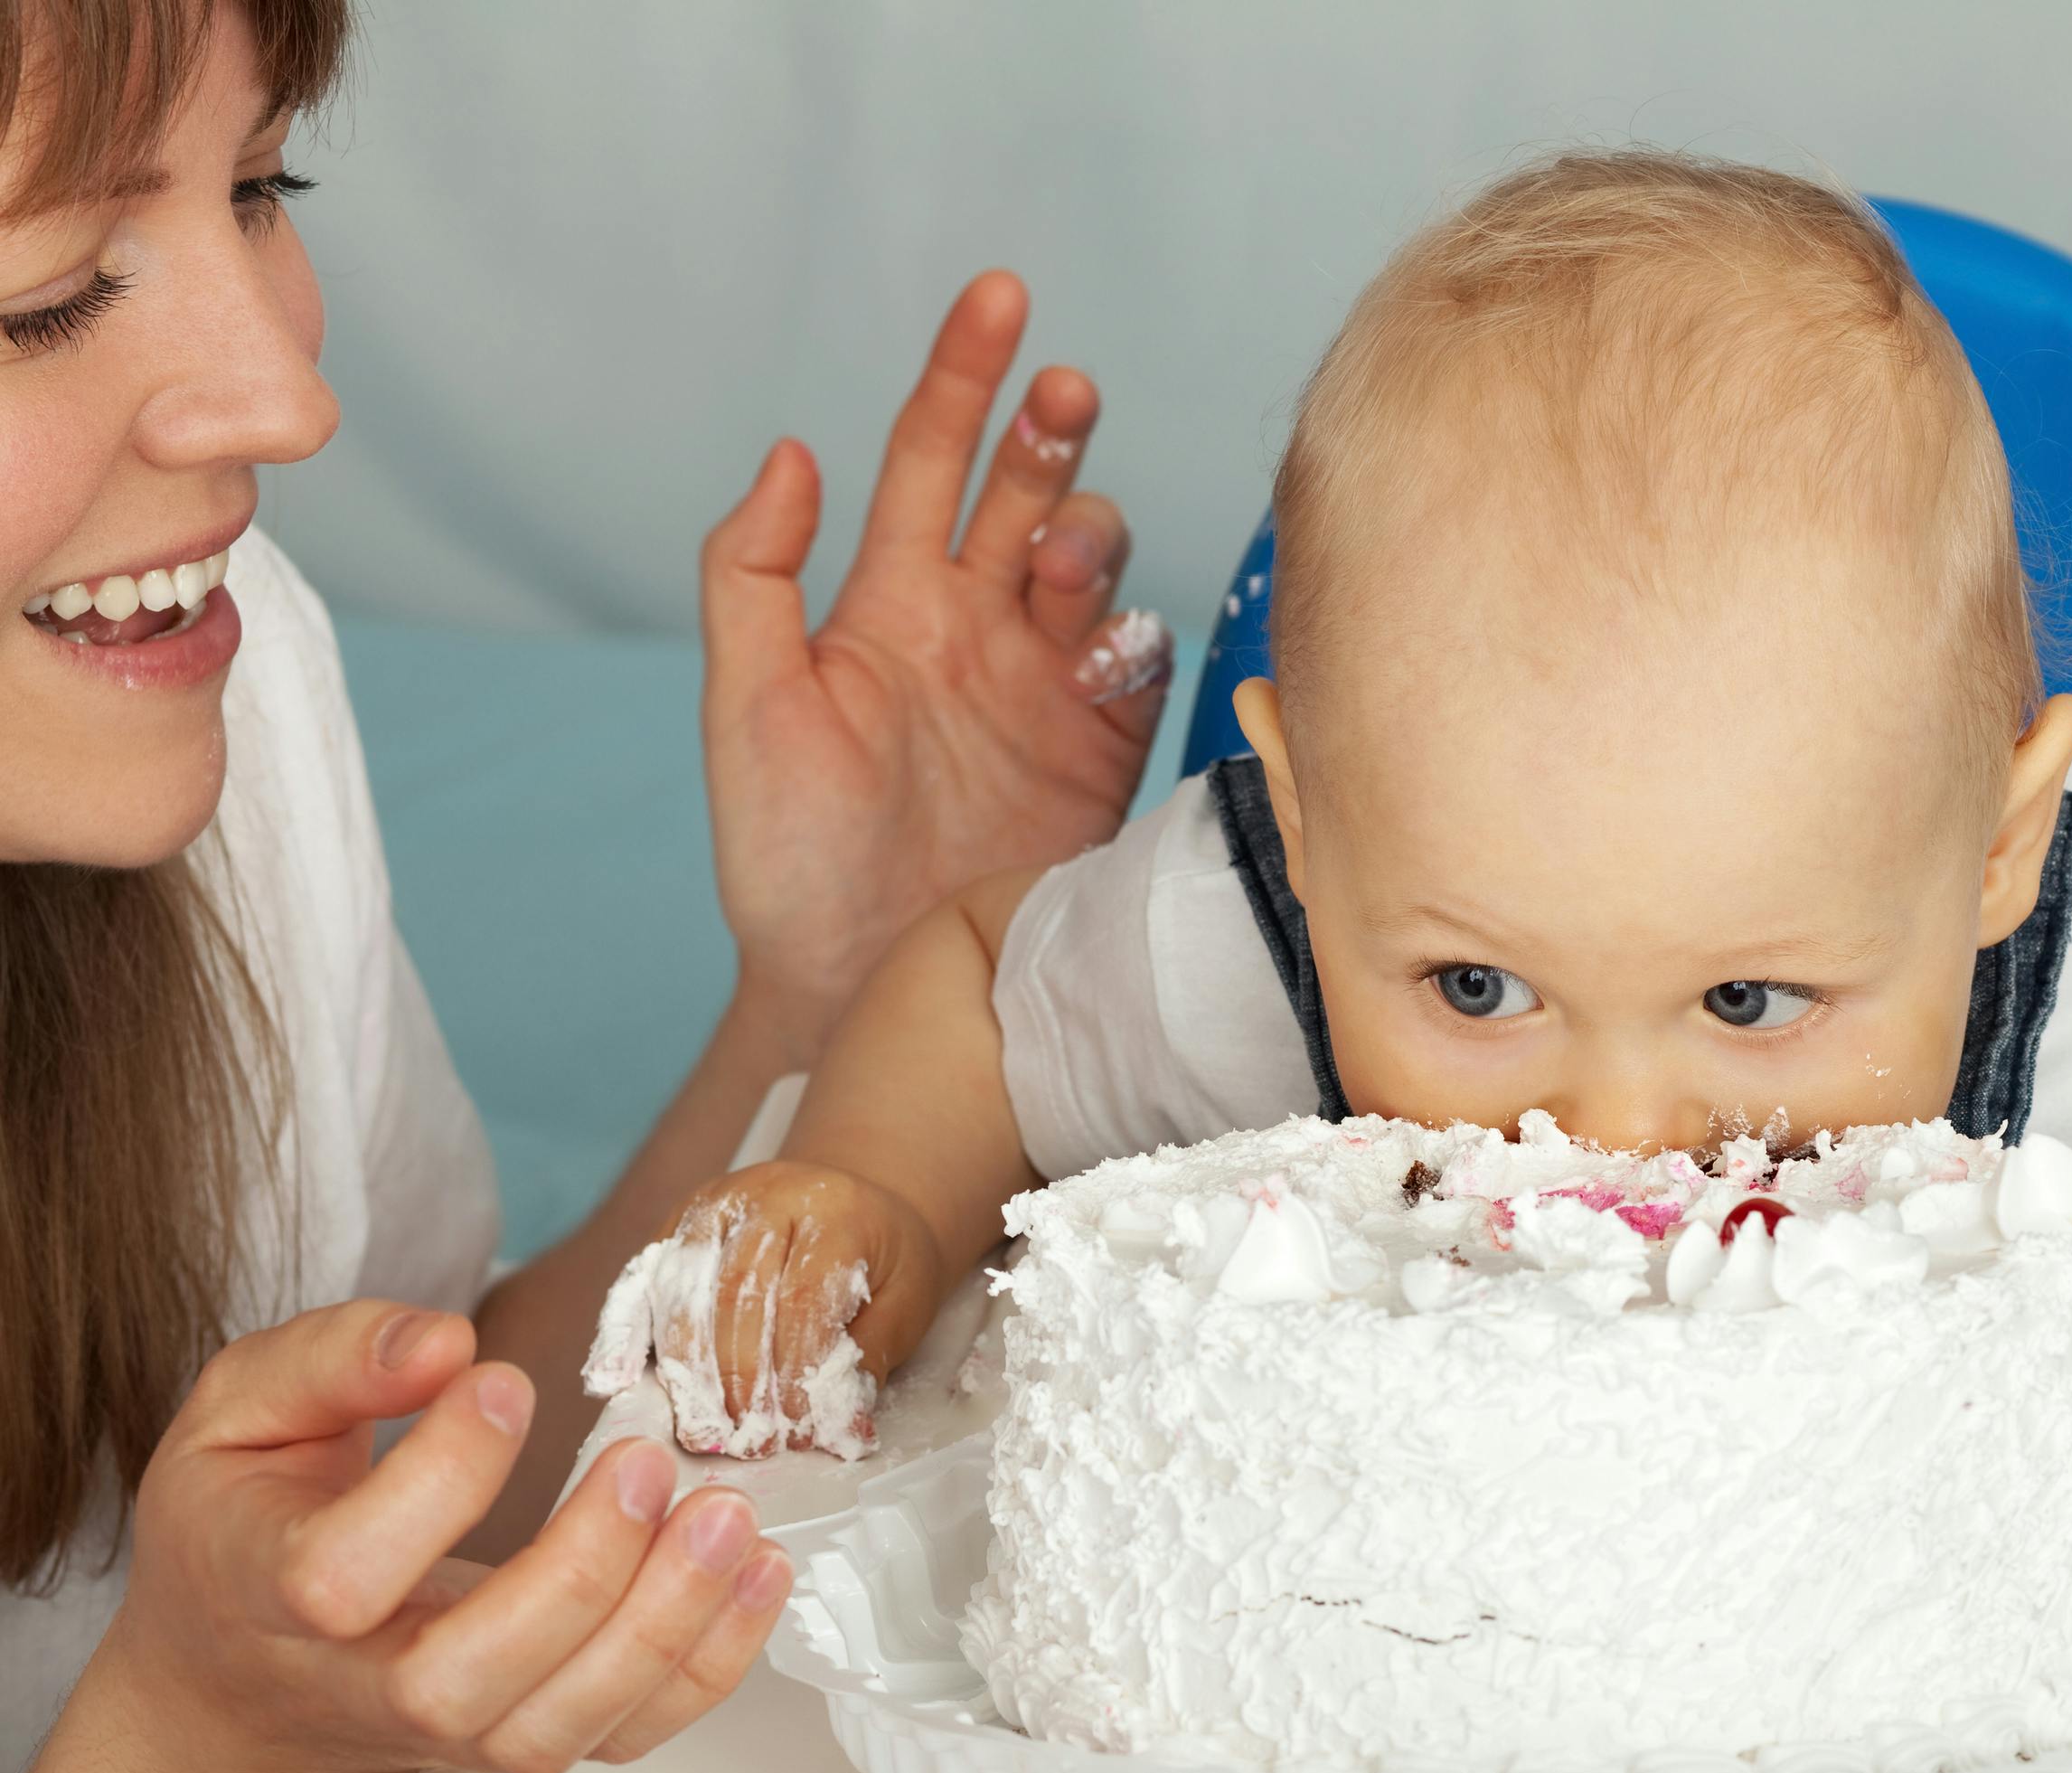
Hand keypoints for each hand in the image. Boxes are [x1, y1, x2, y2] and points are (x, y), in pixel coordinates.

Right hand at [94, 1300, 789, 1772]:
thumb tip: (439, 1345)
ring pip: (556, 1725)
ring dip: (663, 1624)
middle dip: (576, 1575)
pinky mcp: (527, 1739)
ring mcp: (451, 1732)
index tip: (505, 1385)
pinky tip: (757, 1574)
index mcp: (266, 1596)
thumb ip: (327, 1362)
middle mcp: (360, 1689)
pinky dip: (710, 1665)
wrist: (248, 1687)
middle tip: (645, 1463)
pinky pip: (628, 1736)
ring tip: (728, 1517)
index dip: (436, 1481)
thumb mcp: (241, 1416)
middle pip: (461, 1680)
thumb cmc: (251, 1528)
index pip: (341, 1574)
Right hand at [598, 1163, 940, 1458]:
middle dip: (738, 1380)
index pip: (801, 1298)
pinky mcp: (674, 1224)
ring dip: (686, 1370)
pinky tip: (614, 1380)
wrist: (858, 1200)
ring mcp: (712, 1205)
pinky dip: (623, 1332)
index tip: (795, 1431)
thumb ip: (873, 1357)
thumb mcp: (907, 1298)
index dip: (793, 1372)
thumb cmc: (883, 1259)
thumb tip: (843, 1430)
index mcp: (831, 1210)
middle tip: (747, 1442)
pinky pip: (639, 1279)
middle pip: (733, 1295)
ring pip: (680, 1289)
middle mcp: (764, 1196)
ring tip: (703, 1431)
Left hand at [699, 270, 1172, 1058]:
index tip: (1000, 299)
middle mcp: (976, 631)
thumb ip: (753, 575)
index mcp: (889, 605)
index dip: (964, 376)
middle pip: (1029, 491)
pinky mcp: (1102, 754)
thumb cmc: (790, 859)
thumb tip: (791, 450)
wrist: (864, 987)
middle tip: (1064, 393)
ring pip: (1093, 564)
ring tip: (1056, 565)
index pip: (933, 460)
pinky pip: (1139, 664)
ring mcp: (1045, 690)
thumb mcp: (746, 708)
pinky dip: (1129, 637)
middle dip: (1051, 431)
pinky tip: (1096, 654)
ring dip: (1086, 535)